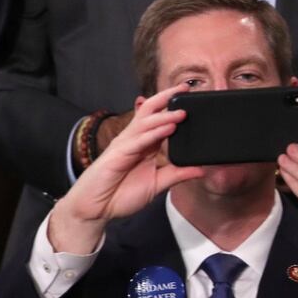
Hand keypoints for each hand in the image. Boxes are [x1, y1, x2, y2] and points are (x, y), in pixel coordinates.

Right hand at [48, 85, 203, 253]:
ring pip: (145, 123)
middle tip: (186, 88)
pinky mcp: (118, 154)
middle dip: (166, 98)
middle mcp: (135, 140)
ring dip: (165, 116)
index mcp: (144, 145)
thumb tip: (201, 169)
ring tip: (183, 112)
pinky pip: (138, 140)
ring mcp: (125, 145)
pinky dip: (154, 133)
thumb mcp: (157, 185)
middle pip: (150, 111)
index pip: (159, 119)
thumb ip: (177, 174)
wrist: (96, 209)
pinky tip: (168, 129)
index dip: (173, 107)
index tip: (192, 99)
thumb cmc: (120, 195)